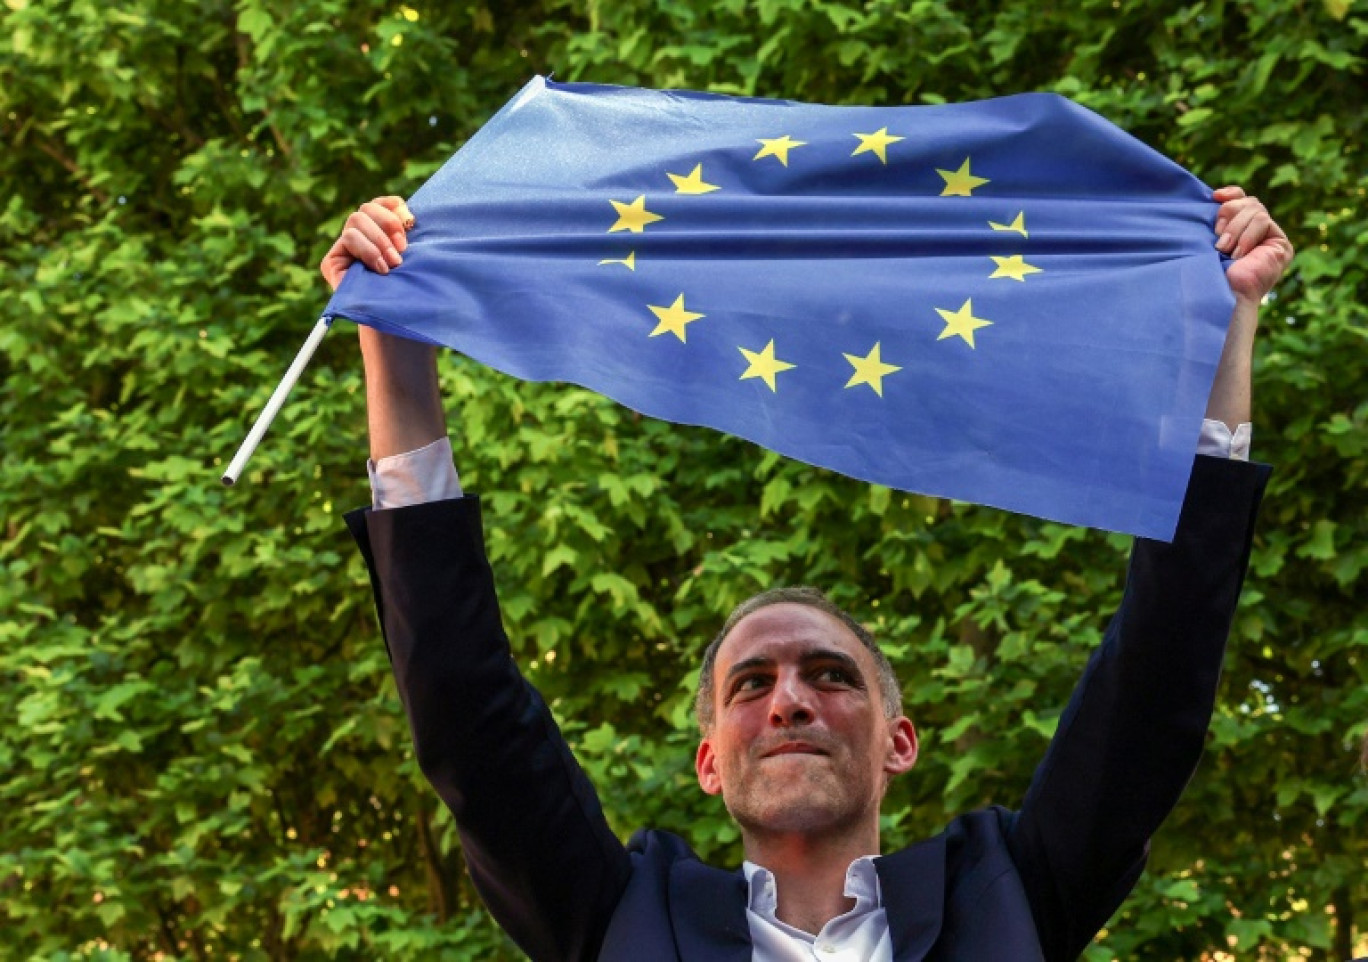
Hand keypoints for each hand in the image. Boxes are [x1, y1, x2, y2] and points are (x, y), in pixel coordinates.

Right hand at [320, 195, 415, 290]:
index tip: (411, 221)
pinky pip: (349, 238)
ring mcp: (344, 250)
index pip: (381, 204)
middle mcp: (360, 238)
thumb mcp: (414, 259)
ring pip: (356, 220)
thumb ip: (407, 235)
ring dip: (379, 240)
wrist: (397, 326)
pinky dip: (368, 250)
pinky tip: (380, 269)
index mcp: (379, 233)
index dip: (394, 206)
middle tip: (403, 250)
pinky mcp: (332, 262)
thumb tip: (412, 214)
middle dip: (388, 224)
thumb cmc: (410, 294)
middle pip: (367, 208)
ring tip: (393, 264)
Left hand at [1213, 186, 1294, 307]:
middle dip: (1229, 213)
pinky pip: (1263, 221)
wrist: (1220, 294)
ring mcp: (1271, 240)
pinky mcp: (1281, 245)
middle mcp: (1257, 235)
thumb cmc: (1207, 272)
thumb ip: (1217, 220)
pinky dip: (1247, 235)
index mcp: (1239, 232)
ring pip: (1256, 209)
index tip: (1214, 197)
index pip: (1242, 199)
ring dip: (1235, 229)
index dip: (1231, 194)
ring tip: (1223, 250)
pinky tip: (1239, 255)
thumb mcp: (1208, 239)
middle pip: (1249, 202)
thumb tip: (1215, 196)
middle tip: (1217, 237)